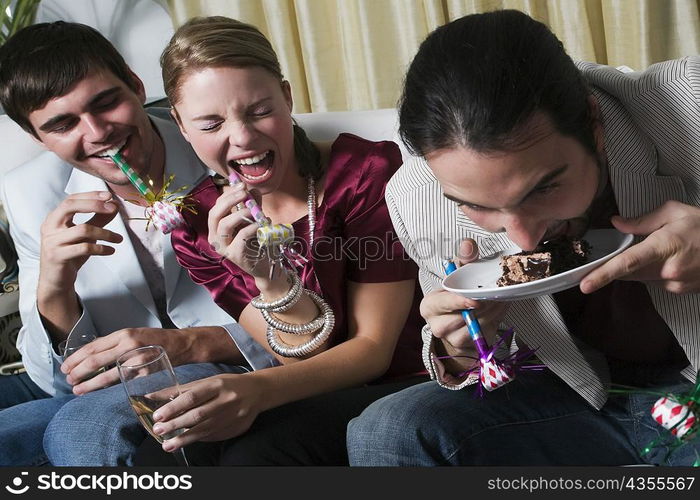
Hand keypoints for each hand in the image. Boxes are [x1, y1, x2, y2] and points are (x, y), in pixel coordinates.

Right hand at [38, 191, 121, 293]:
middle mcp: (50, 227)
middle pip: (70, 207)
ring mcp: (52, 241)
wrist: (56, 279)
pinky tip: (111, 250)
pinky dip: (101, 248)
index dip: (90, 196)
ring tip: (118, 239)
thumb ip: (98, 219)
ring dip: (105, 233)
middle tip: (113, 209)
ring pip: (83, 229)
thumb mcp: (85, 235)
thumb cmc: (70, 254)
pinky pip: (84, 248)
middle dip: (94, 205)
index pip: (71, 199)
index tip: (109, 196)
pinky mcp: (58, 256)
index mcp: (54, 218)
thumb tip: (114, 205)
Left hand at [61, 327, 195, 394]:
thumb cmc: (156, 339)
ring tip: (77, 389)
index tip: (66, 366)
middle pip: (95, 360)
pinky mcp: (145, 372)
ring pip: (107, 375)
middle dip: (78, 372)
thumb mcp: (133, 334)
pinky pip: (122, 381)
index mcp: (123, 334)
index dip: (76, 358)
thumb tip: (91, 352)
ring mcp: (137, 360)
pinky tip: (99, 390)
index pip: (93, 347)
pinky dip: (107, 387)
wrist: (181, 344)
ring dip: (89, 384)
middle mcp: (129, 345)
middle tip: (68, 379)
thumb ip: (114, 342)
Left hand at [151, 373, 265, 450]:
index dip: (173, 407)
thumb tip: (152, 396)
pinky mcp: (235, 428)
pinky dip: (198, 439)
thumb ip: (181, 390)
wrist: (257, 392)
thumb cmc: (228, 384)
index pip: (192, 397)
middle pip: (197, 415)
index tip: (158, 416)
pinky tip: (186, 442)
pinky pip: (213, 436)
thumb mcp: (207, 382)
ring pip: (205, 430)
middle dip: (175, 425)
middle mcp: (226, 400)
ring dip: (184, 439)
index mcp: (217, 385)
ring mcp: (232, 416)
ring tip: (167, 445)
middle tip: (158, 430)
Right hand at [207, 183, 272, 279]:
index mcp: (216, 229)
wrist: (265, 266)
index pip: (216, 207)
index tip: (242, 185)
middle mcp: (215, 238)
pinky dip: (253, 226)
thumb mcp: (253, 221)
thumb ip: (252, 207)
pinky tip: (264, 224)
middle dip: (230, 200)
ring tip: (256, 212)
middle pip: (215, 214)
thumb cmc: (257, 243)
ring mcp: (223, 248)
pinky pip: (241, 235)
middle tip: (244, 192)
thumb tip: (252, 190)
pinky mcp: (234, 255)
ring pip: (224, 224)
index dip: (228, 195)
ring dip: (241, 213)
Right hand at [421, 239, 509, 355]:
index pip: (442, 304)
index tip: (475, 301)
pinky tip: (500, 308)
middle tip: (496, 296)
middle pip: (460, 319)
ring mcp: (452, 339)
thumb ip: (464, 257)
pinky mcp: (467, 347)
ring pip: (475, 328)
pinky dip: (495, 320)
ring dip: (491, 313)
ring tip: (501, 299)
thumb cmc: (457, 293)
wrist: (460, 320)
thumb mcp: (459, 274)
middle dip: (481, 308)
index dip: (458, 302)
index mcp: (430, 306)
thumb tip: (468, 244)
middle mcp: (437, 325)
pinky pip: (483, 335)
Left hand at [581, 201, 699, 293]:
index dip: (603, 274)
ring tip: (662, 249)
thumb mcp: (675, 213)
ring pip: (643, 278)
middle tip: (610, 259)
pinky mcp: (682, 291)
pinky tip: (671, 258)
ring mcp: (676, 284)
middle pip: (630, 273)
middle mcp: (669, 270)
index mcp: (665, 247)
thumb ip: (642, 220)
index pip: (627, 263)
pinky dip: (656, 271)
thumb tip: (616, 224)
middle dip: (618, 267)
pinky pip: (658, 282)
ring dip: (641, 267)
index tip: (585, 284)